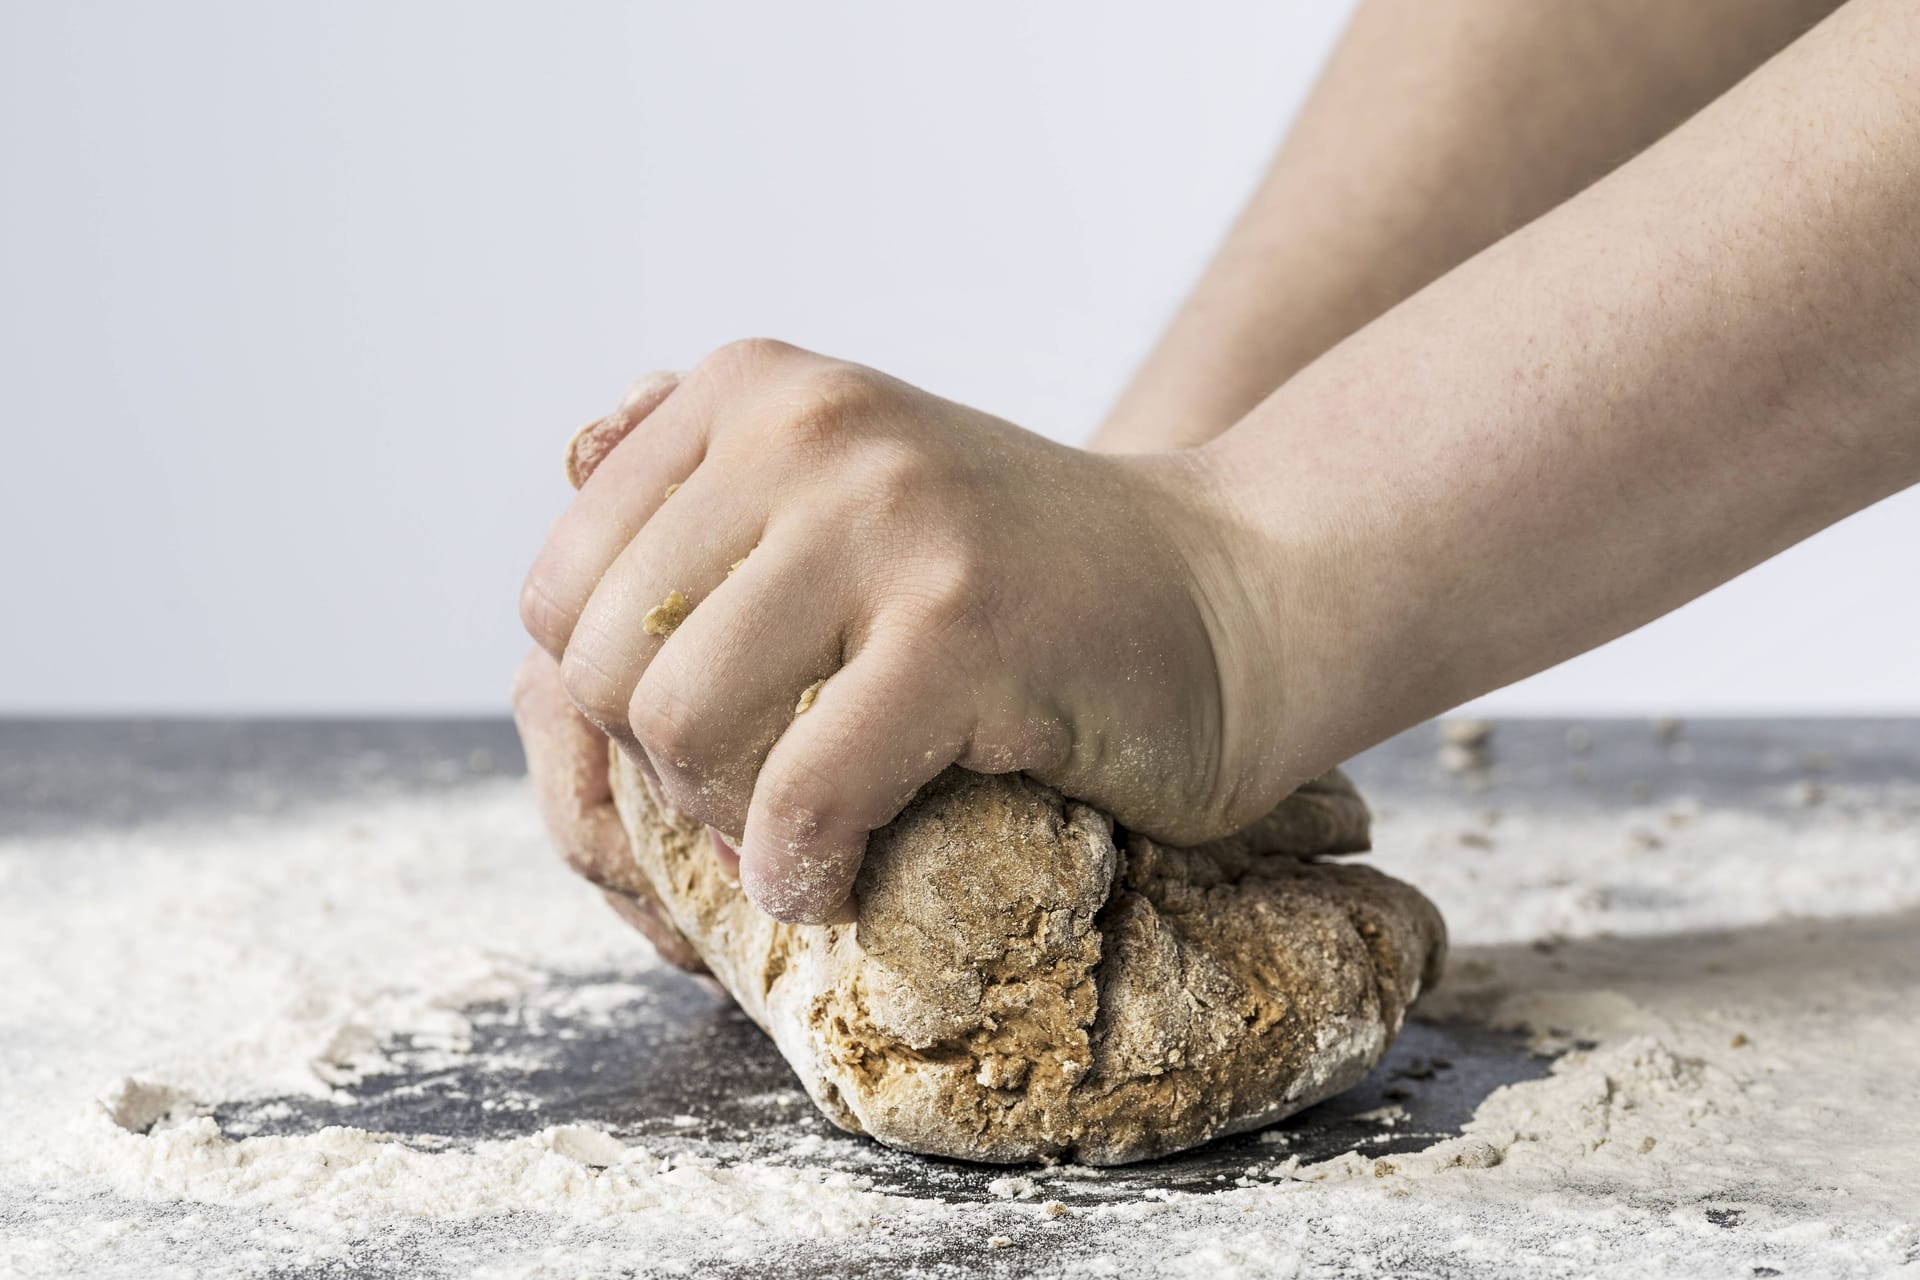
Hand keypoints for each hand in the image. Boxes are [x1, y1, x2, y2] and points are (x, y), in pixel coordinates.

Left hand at [520, 339, 1292, 923]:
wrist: (1231, 596)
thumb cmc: (1023, 576)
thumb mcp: (852, 482)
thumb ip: (708, 487)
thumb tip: (563, 504)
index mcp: (759, 388)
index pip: (562, 587)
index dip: (617, 702)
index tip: (713, 743)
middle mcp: (812, 427)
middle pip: (605, 663)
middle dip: (667, 771)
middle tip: (759, 802)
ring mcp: (894, 519)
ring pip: (680, 725)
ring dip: (730, 824)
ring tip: (807, 831)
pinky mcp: (966, 626)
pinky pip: (801, 793)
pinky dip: (803, 869)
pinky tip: (842, 878)